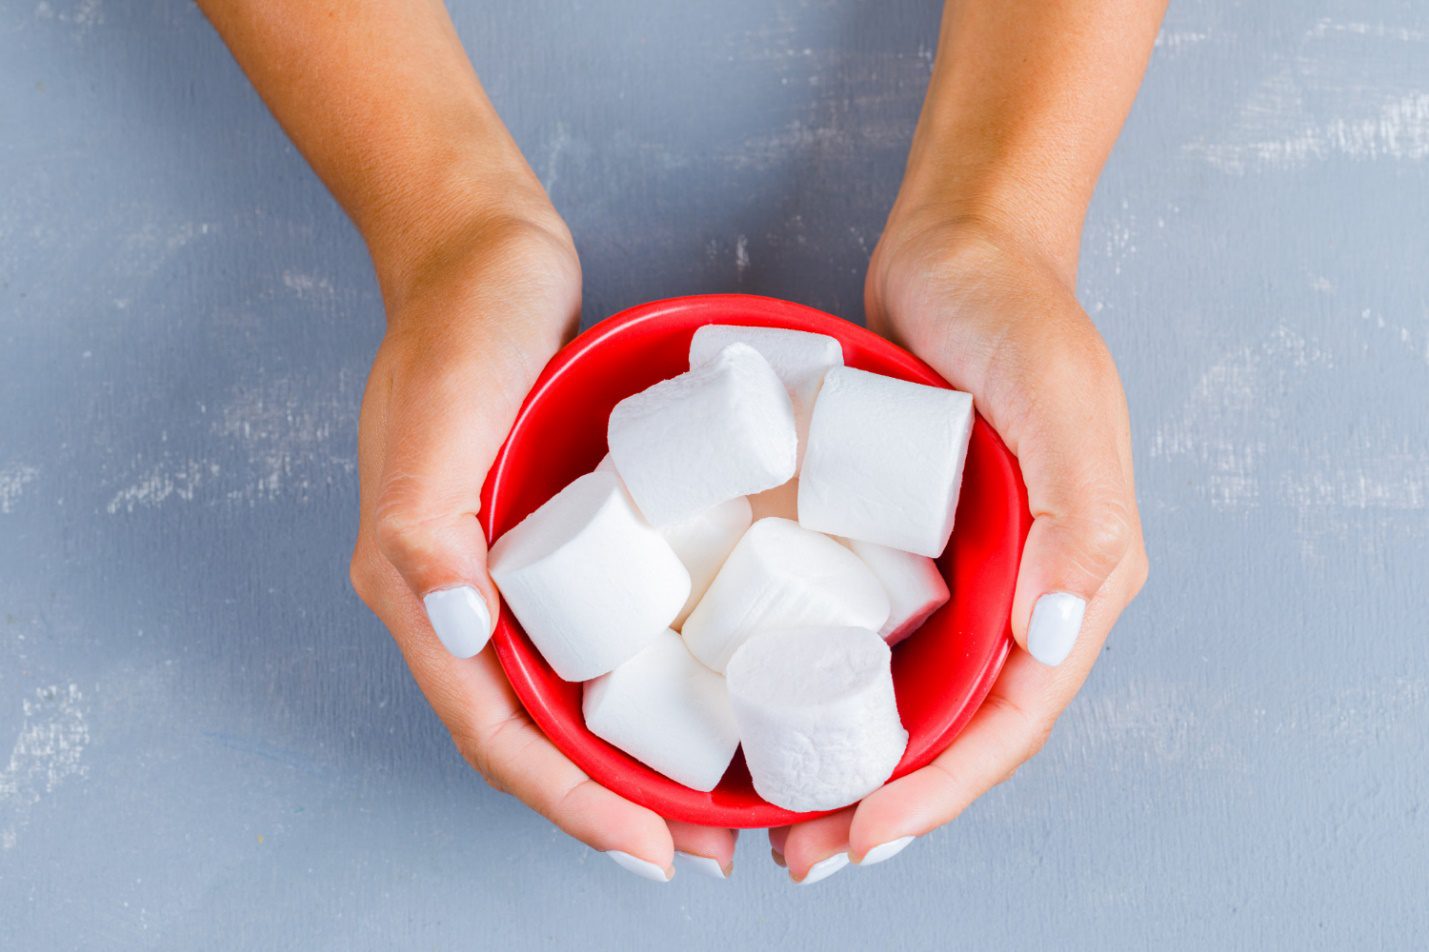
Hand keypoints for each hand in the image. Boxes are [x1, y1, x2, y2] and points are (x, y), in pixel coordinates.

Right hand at [348, 207, 736, 880]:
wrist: (485, 249)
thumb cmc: (461, 326)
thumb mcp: (436, 421)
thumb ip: (424, 530)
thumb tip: (459, 633)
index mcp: (419, 591)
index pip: (494, 732)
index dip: (570, 801)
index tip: (651, 846)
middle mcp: (460, 598)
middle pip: (533, 736)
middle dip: (610, 805)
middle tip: (703, 843)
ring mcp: (504, 571)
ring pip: (566, 697)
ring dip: (630, 759)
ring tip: (712, 796)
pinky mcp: (548, 538)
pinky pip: (592, 635)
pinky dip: (638, 682)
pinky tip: (697, 689)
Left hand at [769, 213, 1147, 881]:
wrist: (957, 243)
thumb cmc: (1011, 310)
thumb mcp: (1058, 400)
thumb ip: (1079, 519)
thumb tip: (1052, 644)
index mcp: (1072, 581)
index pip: (1011, 720)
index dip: (941, 791)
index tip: (861, 833)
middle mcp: (1016, 590)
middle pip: (954, 729)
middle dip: (886, 805)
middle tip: (803, 851)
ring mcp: (956, 567)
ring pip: (904, 693)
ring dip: (847, 759)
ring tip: (775, 809)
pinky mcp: (899, 538)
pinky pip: (862, 629)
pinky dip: (822, 682)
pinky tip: (766, 706)